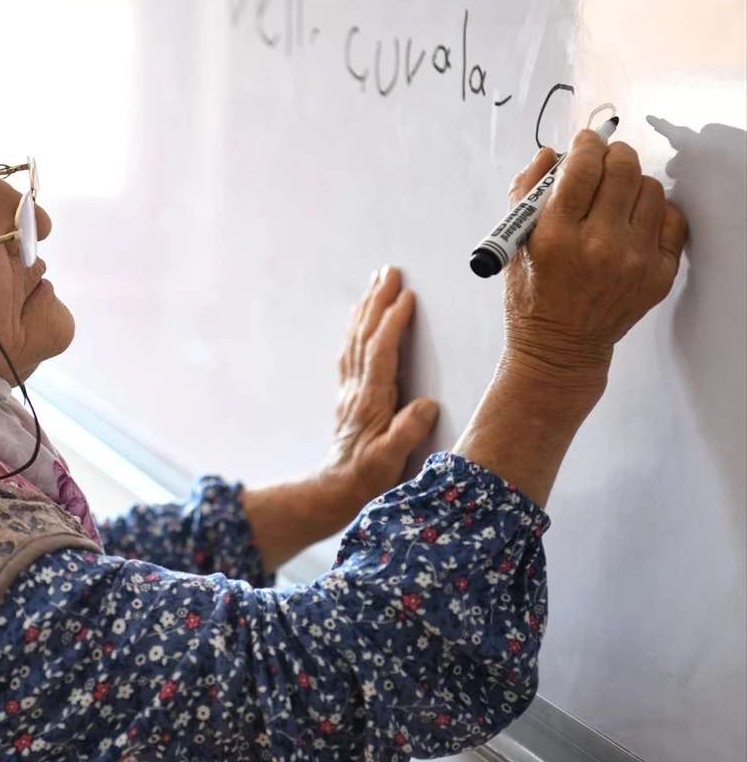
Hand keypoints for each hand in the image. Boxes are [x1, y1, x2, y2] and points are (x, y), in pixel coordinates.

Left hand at [242, 267, 438, 570]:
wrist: (336, 490)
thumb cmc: (367, 478)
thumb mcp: (390, 461)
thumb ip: (407, 432)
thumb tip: (426, 405)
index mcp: (371, 401)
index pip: (381, 353)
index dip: (392, 324)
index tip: (406, 297)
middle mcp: (357, 390)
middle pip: (365, 336)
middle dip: (378, 301)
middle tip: (390, 271)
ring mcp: (351, 390)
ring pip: (356, 339)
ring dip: (367, 308)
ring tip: (377, 282)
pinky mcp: (350, 394)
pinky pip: (351, 351)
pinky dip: (357, 328)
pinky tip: (360, 317)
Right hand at [502, 132, 687, 397]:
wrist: (560, 348)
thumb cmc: (532, 296)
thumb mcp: (513, 245)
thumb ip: (525, 192)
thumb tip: (550, 155)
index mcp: (556, 237)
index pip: (583, 168)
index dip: (585, 145)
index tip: (584, 143)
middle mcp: (599, 246)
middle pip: (623, 169)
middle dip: (612, 155)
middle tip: (603, 160)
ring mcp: (634, 261)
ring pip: (650, 189)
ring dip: (632, 182)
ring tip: (615, 195)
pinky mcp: (658, 274)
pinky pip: (672, 219)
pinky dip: (654, 211)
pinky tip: (633, 220)